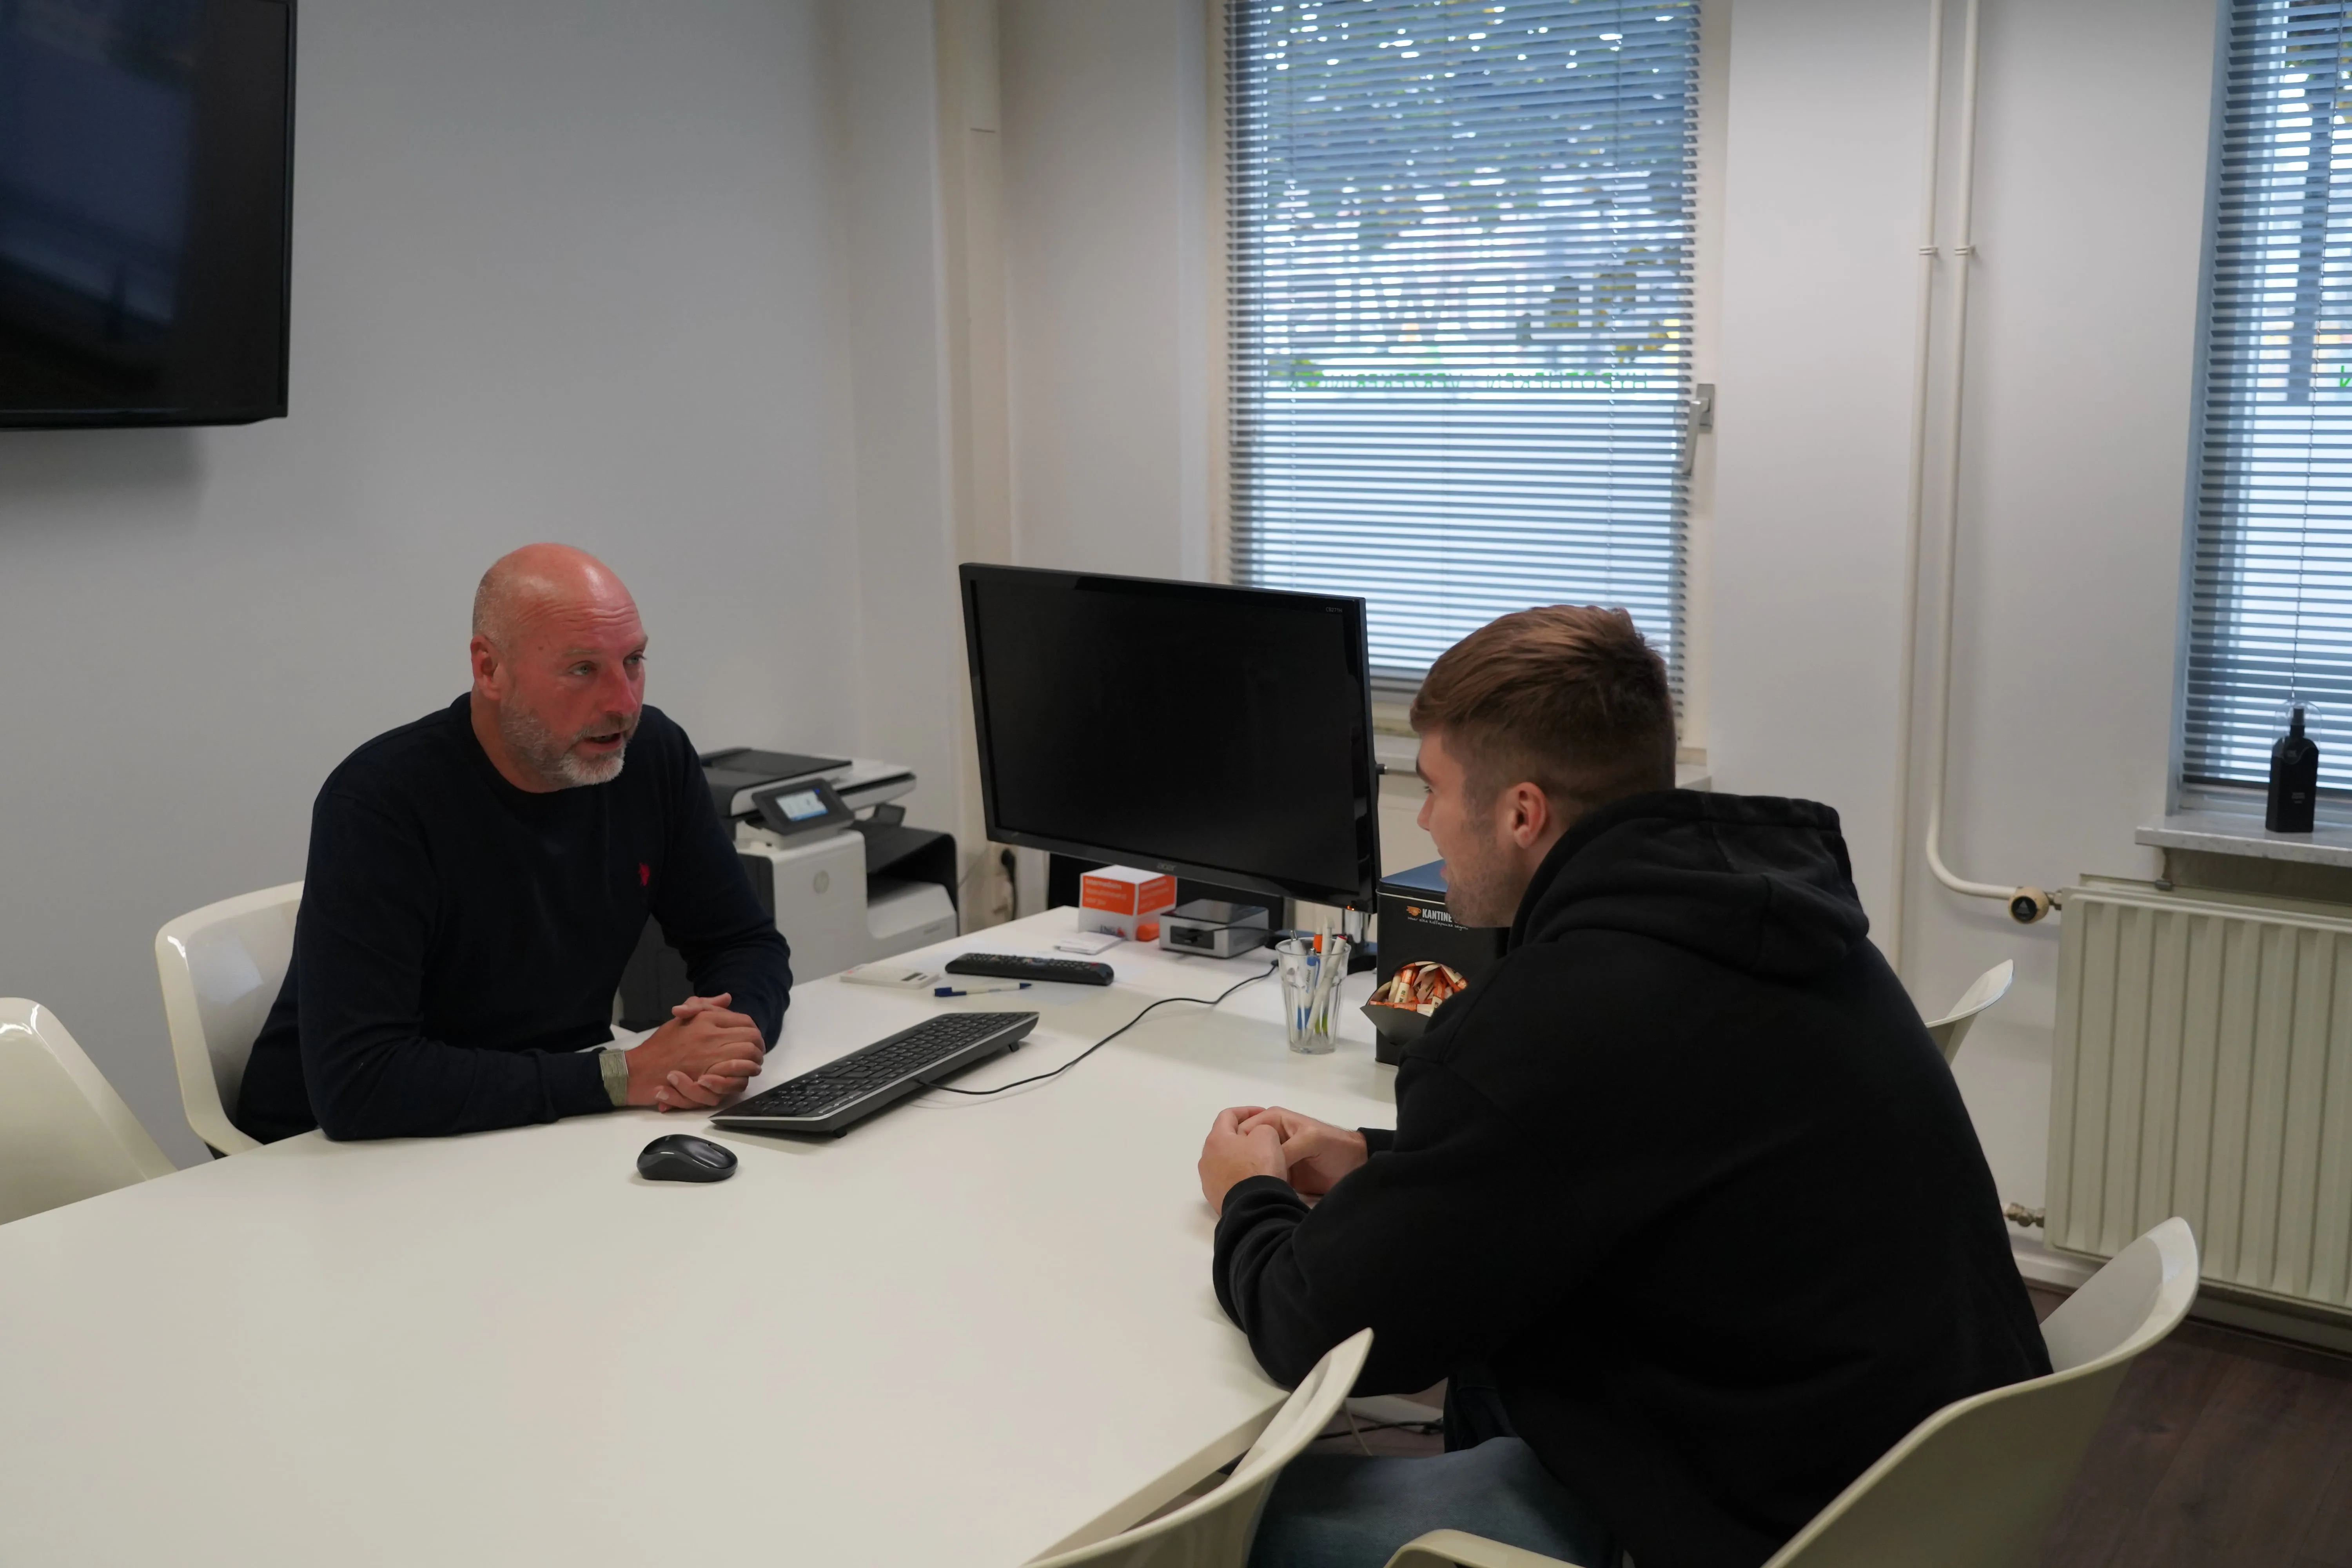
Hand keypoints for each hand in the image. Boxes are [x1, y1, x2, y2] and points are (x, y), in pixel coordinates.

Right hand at [626, 997, 764, 1110]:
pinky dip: (742, 1078)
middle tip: (757, 1052)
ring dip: (754, 1062)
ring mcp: (710, 1058)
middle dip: (759, 1046)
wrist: (640, 1070)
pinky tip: (739, 1078)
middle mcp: (710, 1037)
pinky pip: (737, 1078)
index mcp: (706, 1020)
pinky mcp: (707, 1078)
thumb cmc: (660, 1045)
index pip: (745, 1021)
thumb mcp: (681, 1020)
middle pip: (752, 1038)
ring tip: (752, 1065)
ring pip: (748, 1058)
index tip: (752, 1038)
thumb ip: (705, 1007)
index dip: (753, 1030)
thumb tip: (727, 997)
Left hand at [1198, 1106, 1289, 1215]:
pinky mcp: (1214, 1197)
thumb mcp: (1267, 1136)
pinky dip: (1239, 1175)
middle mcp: (1206, 1159)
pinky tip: (1253, 1179)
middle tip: (1261, 1137)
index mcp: (1215, 1139)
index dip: (1246, 1110)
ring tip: (1258, 1160)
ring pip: (1224, 1161)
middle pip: (1224, 1139)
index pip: (1227, 1115)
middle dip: (1242, 1135)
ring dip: (1239, 1156)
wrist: (1253, 1208)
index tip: (1262, 1113)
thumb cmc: (1258, 1167)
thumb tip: (1255, 1138)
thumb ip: (1261, 1128)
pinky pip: (1227, 1179)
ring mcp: (1208, 1180)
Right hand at [1238, 1106, 1368, 1196]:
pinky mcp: (1279, 1174)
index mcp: (1273, 1120)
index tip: (1237, 1164)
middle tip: (1239, 1179)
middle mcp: (1270, 1137)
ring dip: (1248, 1175)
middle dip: (1240, 1162)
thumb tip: (1261, 1165)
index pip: (1244, 1129)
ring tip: (1245, 1188)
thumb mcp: (1311, 1141)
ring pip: (1252, 1164)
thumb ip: (1286, 1149)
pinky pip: (1263, 1178)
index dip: (1239, 1145)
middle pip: (1244, 1148)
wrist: (1354, 1167)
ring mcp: (1274, 1156)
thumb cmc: (1334, 1146)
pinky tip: (1254, 1193)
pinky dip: (1259, 1184)